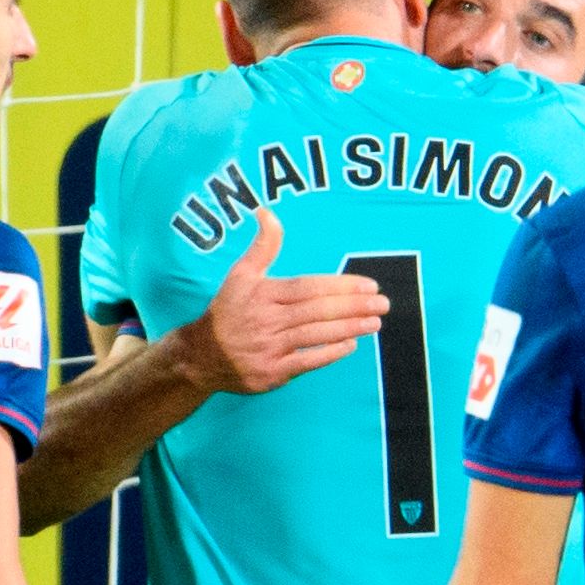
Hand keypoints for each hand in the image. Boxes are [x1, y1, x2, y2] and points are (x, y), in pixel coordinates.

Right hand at [173, 207, 389, 393]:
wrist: (200, 356)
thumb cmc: (228, 311)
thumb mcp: (241, 274)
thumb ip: (263, 245)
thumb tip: (266, 211)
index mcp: (262, 293)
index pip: (308, 287)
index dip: (341, 286)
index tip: (369, 285)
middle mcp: (267, 320)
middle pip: (317, 311)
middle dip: (353, 306)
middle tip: (383, 303)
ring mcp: (269, 348)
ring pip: (315, 335)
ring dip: (348, 328)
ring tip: (375, 323)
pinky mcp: (271, 373)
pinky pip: (306, 362)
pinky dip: (329, 354)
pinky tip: (351, 344)